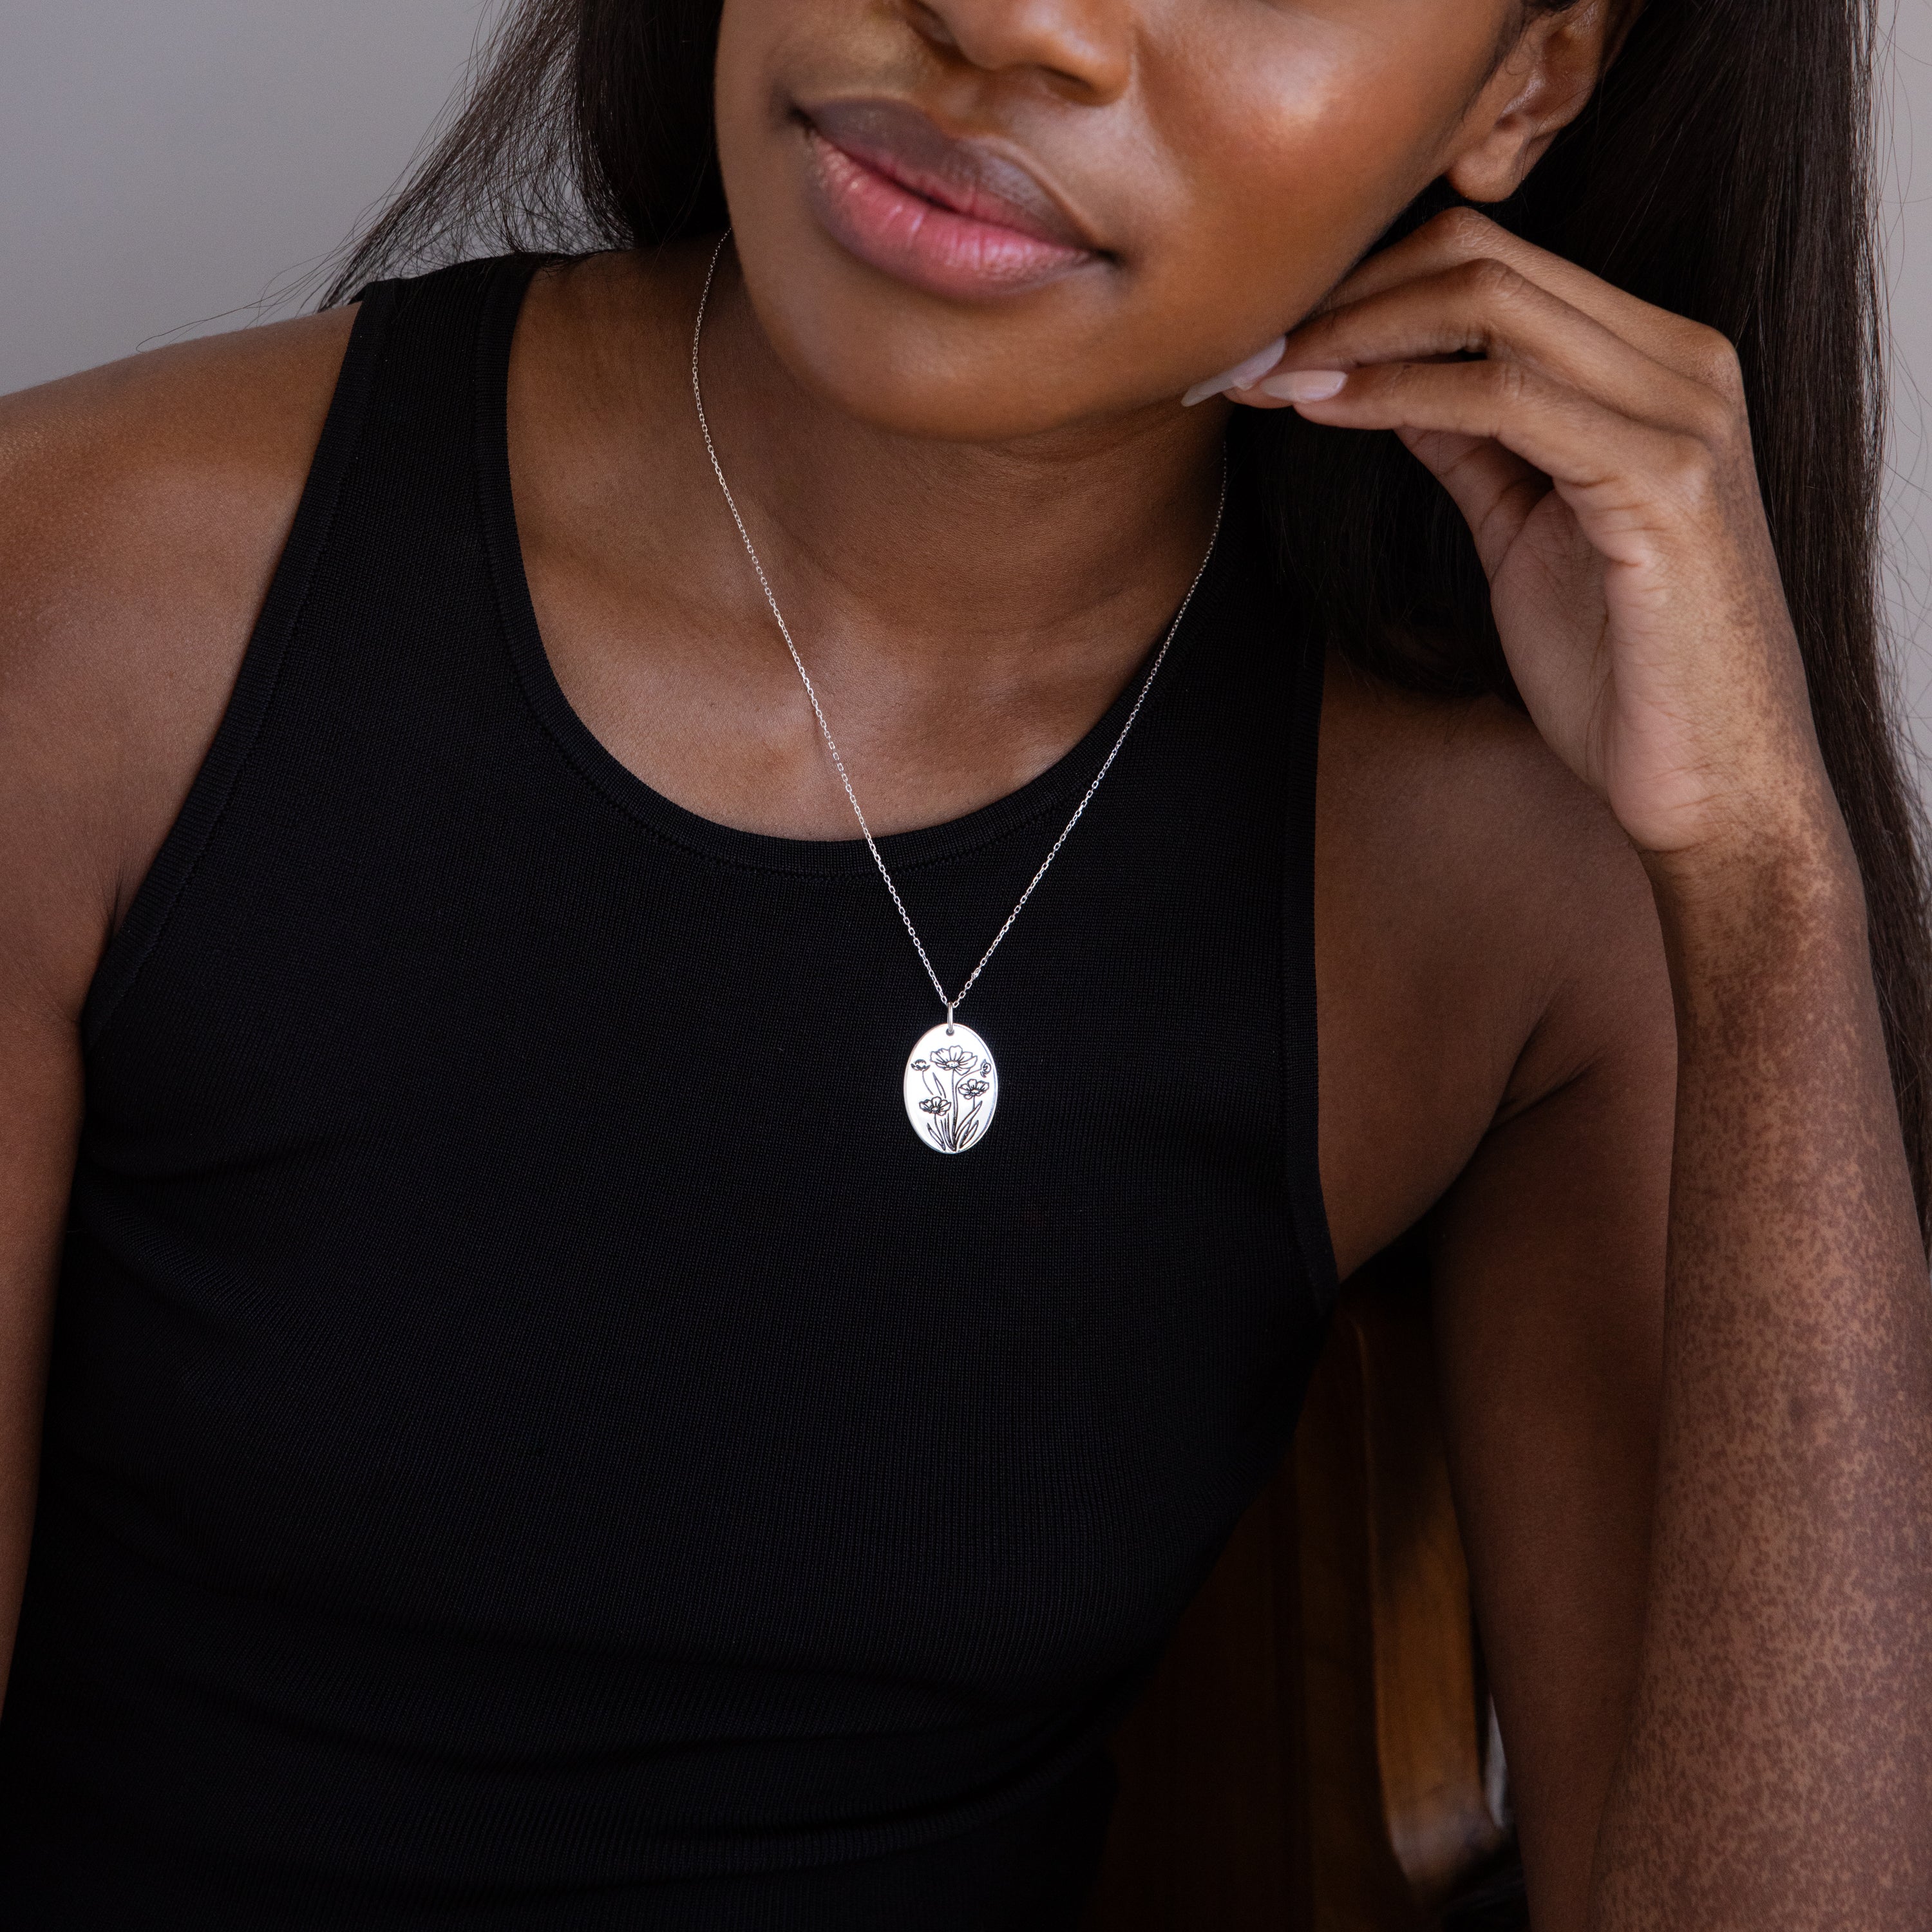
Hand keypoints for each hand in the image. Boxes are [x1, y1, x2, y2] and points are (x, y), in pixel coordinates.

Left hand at [1221, 208, 1833, 866]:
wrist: (1714, 786)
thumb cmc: (1626, 676)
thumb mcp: (1528, 532)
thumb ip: (1478, 446)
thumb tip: (1395, 383)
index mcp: (1657, 366)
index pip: (1496, 264)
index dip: (1369, 283)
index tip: (1272, 331)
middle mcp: (1684, 366)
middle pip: (1486, 261)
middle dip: (1346, 293)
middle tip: (1246, 342)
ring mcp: (1684, 416)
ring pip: (1490, 308)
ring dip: (1353, 334)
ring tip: (1263, 372)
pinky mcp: (1666, 483)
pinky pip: (1504, 402)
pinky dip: (1395, 395)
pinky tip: (1320, 408)